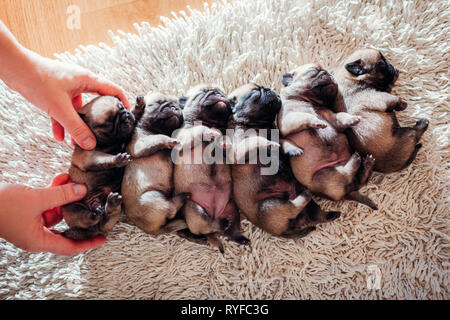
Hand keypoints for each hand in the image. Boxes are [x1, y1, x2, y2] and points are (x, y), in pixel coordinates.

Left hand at [0, 21, 129, 149]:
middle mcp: (80, 82)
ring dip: (77, 124)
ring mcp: (68, 87)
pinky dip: (62, 122)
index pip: (113, 90)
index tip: (127, 116)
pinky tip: (58, 136)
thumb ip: (76, 128)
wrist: (14, 69)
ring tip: (76, 142)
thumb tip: (90, 144)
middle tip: (103, 132)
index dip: (123, 102)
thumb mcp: (60, 109)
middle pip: (96, 102)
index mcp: (88, 80)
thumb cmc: (38, 80)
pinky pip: (64, 109)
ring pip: (78, 109)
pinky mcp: (56, 92)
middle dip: (97, 120)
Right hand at [0, 174, 105, 255]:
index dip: (87, 244)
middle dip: (76, 210)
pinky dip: (53, 194)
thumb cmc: (1, 206)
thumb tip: (81, 190)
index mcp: (38, 241)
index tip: (102, 238)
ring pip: (55, 212)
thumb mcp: (37, 199)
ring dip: (64, 196)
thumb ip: (61, 195)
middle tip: (90, 200)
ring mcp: (30, 224)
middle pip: (64, 226)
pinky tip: (59, 180)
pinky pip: (45, 205)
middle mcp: (36, 236)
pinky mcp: (25, 213)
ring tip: (72, 181)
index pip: (69, 247)